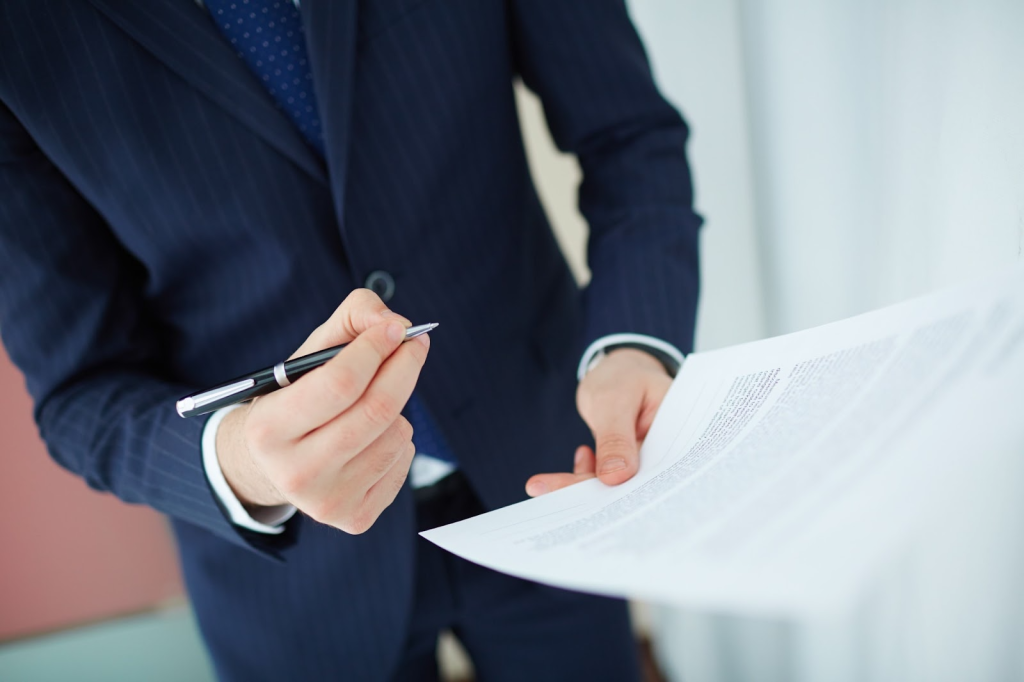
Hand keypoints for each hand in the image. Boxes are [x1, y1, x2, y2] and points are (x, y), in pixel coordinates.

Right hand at [215, 289, 429, 533]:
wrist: (274, 465)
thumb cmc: (298, 398)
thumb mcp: (309, 354)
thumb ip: (350, 319)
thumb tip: (394, 323)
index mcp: (268, 429)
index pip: (339, 383)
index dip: (374, 349)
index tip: (396, 329)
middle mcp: (294, 473)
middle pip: (376, 411)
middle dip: (404, 368)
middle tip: (415, 344)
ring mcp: (326, 502)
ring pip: (396, 435)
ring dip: (397, 407)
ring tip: (372, 404)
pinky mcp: (355, 518)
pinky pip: (403, 461)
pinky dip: (398, 438)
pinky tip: (372, 438)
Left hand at [525, 348, 670, 496]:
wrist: (618, 370)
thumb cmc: (623, 376)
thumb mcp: (615, 399)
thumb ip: (615, 438)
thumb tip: (615, 477)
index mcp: (682, 435)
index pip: (663, 471)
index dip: (637, 492)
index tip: (602, 499)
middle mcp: (667, 453)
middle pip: (638, 483)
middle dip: (600, 497)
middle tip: (558, 500)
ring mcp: (647, 460)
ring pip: (617, 484)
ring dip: (582, 485)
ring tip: (544, 484)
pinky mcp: (628, 465)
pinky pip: (607, 479)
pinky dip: (585, 474)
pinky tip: (581, 456)